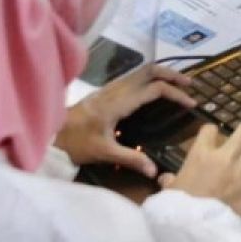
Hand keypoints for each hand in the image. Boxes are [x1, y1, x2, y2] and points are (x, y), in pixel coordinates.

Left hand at [55, 65, 195, 177]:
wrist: (49, 136)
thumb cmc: (75, 144)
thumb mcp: (104, 153)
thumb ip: (130, 159)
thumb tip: (154, 171)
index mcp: (119, 102)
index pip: (155, 89)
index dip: (176, 94)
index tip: (191, 103)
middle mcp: (116, 89)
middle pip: (149, 70)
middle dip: (172, 74)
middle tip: (189, 85)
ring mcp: (110, 87)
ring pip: (141, 71)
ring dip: (161, 74)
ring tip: (177, 84)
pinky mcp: (105, 91)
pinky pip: (133, 77)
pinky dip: (149, 78)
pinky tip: (153, 89)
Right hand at [159, 123, 240, 216]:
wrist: (194, 228)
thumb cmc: (179, 207)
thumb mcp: (170, 191)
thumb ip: (170, 181)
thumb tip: (164, 179)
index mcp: (201, 154)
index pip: (209, 129)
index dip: (211, 131)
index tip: (212, 136)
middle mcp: (223, 157)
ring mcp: (240, 171)